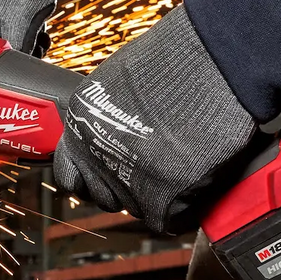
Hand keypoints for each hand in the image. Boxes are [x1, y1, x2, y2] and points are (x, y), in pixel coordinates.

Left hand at [53, 6, 256, 234]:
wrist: (211, 63)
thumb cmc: (175, 60)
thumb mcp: (118, 83)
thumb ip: (108, 117)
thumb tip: (114, 134)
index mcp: (80, 128)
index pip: (69, 174)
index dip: (91, 174)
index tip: (105, 171)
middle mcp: (96, 158)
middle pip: (103, 196)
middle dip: (124, 187)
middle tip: (150, 168)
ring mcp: (125, 182)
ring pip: (135, 208)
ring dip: (154, 195)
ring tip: (177, 166)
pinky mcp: (160, 199)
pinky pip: (168, 219)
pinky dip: (182, 206)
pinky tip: (193, 179)